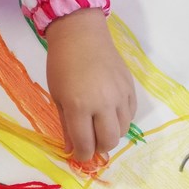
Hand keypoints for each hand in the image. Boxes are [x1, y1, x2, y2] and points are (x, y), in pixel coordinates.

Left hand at [44, 8, 136, 161]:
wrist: (80, 34)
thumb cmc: (62, 63)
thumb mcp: (58, 96)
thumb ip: (66, 126)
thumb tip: (72, 150)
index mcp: (79, 106)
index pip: (86, 144)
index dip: (82, 155)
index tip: (79, 154)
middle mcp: (103, 103)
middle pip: (109, 141)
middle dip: (98, 147)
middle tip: (90, 141)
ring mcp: (120, 95)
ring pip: (123, 130)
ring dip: (110, 133)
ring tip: (99, 124)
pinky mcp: (130, 87)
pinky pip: (131, 114)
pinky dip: (121, 119)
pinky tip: (110, 111)